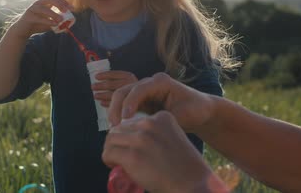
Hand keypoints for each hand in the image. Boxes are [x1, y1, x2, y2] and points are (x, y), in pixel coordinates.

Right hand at [9, 0, 73, 37]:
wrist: (23, 31)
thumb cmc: (37, 25)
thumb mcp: (49, 24)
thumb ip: (57, 25)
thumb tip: (68, 29)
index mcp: (44, 3)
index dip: (64, 2)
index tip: (72, 8)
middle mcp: (38, 4)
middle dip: (59, 4)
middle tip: (66, 11)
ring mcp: (32, 9)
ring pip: (43, 8)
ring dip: (53, 14)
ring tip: (60, 20)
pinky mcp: (28, 16)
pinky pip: (38, 18)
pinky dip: (47, 21)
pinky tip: (53, 24)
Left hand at [91, 71, 137, 106]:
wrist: (149, 105)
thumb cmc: (133, 94)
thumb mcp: (126, 84)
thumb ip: (115, 82)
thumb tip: (99, 78)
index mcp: (130, 77)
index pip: (117, 74)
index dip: (106, 75)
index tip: (96, 76)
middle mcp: (133, 84)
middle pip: (114, 84)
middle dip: (102, 85)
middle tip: (93, 87)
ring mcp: (133, 95)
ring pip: (114, 94)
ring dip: (103, 94)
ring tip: (95, 95)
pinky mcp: (133, 105)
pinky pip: (117, 104)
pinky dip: (107, 103)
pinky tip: (101, 103)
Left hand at [102, 111, 226, 192]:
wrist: (192, 183)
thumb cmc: (184, 167)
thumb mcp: (172, 139)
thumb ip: (154, 134)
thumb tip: (129, 140)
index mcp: (162, 117)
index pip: (133, 121)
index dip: (129, 136)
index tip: (134, 148)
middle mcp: (150, 124)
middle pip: (120, 128)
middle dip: (118, 142)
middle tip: (122, 156)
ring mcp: (140, 139)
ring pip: (111, 139)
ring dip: (111, 150)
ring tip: (117, 161)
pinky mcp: (132, 156)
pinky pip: (108, 153)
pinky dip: (108, 160)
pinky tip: (115, 166)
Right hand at [108, 73, 215, 133]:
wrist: (199, 110)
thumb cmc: (195, 110)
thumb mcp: (183, 116)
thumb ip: (164, 120)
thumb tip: (145, 128)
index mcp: (161, 81)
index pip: (139, 89)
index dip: (129, 103)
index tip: (125, 120)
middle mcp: (150, 82)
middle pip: (125, 90)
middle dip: (116, 107)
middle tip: (114, 127)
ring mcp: (144, 91)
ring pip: (121, 97)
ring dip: (115, 111)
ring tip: (114, 130)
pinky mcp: (141, 100)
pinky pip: (125, 105)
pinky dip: (119, 115)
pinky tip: (119, 129)